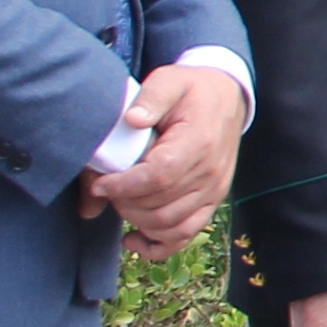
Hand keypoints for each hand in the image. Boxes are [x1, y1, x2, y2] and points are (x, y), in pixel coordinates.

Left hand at [82, 61, 245, 255]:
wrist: (226, 99)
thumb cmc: (191, 90)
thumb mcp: (170, 80)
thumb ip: (151, 97)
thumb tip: (132, 120)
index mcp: (198, 143)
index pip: (158, 177)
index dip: (125, 186)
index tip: (100, 182)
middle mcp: (210, 173)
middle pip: (160, 207)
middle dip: (124, 203)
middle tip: (106, 187)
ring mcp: (213, 191)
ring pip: (170, 226)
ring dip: (136, 222)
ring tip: (119, 203)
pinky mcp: (211, 202)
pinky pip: (186, 235)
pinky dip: (157, 246)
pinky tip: (133, 240)